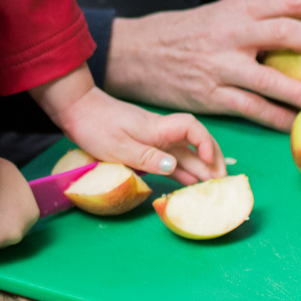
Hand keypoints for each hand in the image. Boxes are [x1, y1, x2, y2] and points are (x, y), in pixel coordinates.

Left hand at [32, 65, 224, 184]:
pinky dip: (182, 172)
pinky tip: (190, 185)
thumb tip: (174, 167)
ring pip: (185, 154)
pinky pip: (170, 161)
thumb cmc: (96, 127)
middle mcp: (160, 133)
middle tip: (223, 183)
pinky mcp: (145, 148)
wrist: (77, 111)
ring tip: (214, 189)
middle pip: (195, 143)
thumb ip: (148, 157)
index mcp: (157, 128)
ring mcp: (154, 140)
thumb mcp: (119, 147)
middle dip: (212, 160)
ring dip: (200, 169)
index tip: (209, 162)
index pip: (191, 128)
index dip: (205, 142)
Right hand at [105, 0, 300, 131]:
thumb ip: (257, 19)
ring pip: (274, 79)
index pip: (291, 0)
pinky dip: (279, 120)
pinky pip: (254, 110)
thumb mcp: (220, 14)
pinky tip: (300, 126)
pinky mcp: (211, 96)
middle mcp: (232, 32)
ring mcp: (221, 65)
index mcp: (238, 8)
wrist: (135, 53)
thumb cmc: (186, 33)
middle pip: (288, 32)